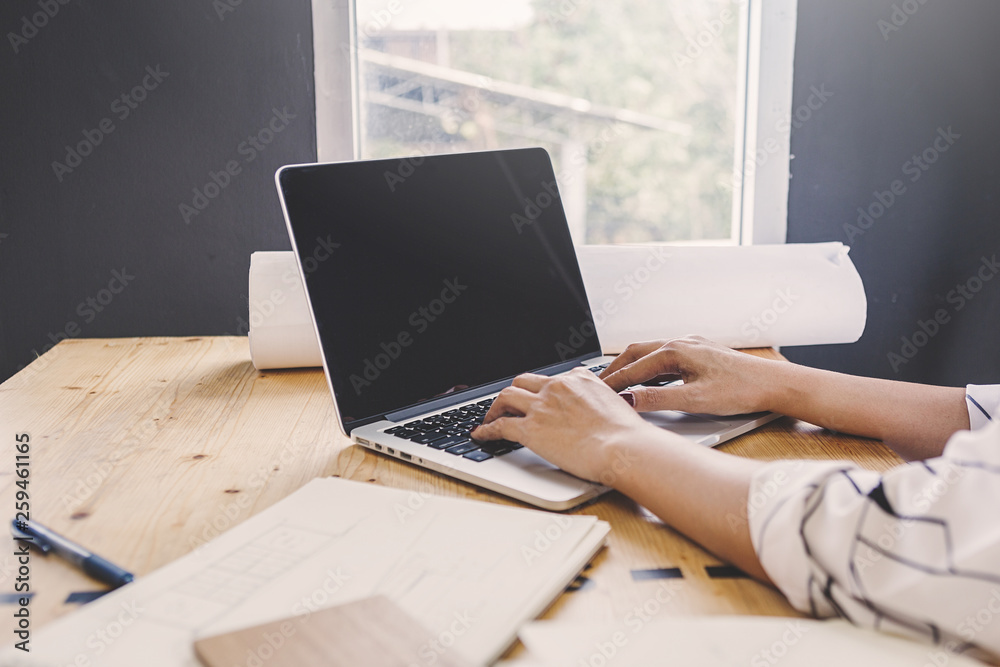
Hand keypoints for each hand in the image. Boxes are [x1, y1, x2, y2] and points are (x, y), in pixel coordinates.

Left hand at [470, 369, 656, 482]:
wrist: (624, 448)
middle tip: (508, 405)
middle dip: (513, 393)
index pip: (551, 378)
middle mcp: (557, 387)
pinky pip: (500, 425)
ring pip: (506, 397)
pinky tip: (481, 434)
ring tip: (490, 417)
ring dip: (495, 407)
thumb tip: (597, 411)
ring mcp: (542, 406)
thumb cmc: (627, 435)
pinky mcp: (531, 428)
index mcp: (579, 379)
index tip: (536, 398)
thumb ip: (599, 401)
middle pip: (523, 381)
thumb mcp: (616, 404)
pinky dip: (487, 429)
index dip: (540, 390)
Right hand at [600, 335, 775, 414]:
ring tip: (618, 382)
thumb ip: (657, 399)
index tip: (597, 394)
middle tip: (599, 385)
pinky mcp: (700, 353)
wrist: (774, 384)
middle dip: (616, 368)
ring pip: (651, 352)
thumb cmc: (741, 390)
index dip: (613, 383)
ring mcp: (692, 346)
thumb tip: (627, 400)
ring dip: (632, 366)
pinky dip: (649, 367)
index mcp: (676, 351)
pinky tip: (649, 379)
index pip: (633, 367)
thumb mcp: (694, 400)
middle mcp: (682, 342)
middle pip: (637, 352)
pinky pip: (665, 356)